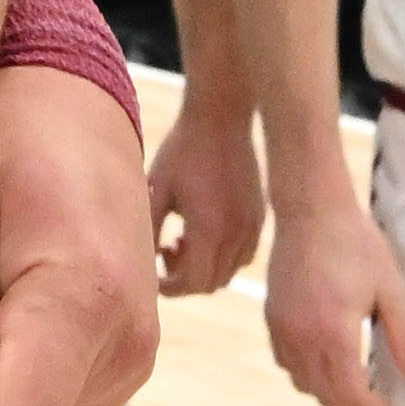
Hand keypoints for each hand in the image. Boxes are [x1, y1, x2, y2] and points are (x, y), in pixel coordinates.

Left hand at [146, 89, 261, 293]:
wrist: (221, 118)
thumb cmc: (183, 150)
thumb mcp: (157, 190)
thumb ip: (151, 231)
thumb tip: (144, 263)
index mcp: (209, 230)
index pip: (194, 283)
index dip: (171, 288)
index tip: (153, 277)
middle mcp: (237, 234)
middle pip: (212, 283)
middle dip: (185, 278)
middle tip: (164, 251)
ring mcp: (253, 226)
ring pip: (229, 271)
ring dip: (205, 267)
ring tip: (182, 239)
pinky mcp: (260, 216)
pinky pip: (243, 254)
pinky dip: (223, 256)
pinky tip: (204, 230)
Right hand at [256, 179, 404, 405]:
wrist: (311, 210)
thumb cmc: (355, 243)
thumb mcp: (391, 288)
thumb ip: (403, 336)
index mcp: (334, 332)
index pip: (351, 392)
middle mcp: (302, 338)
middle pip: (325, 394)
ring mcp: (282, 329)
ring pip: (302, 382)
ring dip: (328, 393)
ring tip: (354, 389)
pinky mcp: (272, 317)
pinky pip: (286, 362)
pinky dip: (306, 374)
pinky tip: (326, 362)